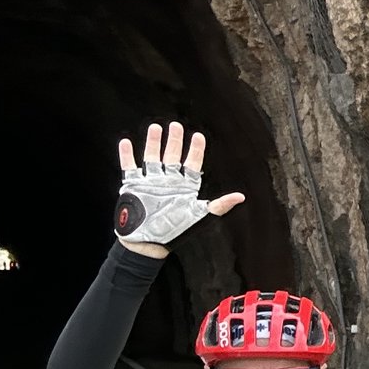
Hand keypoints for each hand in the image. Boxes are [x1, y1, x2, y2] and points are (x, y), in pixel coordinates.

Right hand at [113, 122, 243, 255]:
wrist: (148, 243)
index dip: (195, 150)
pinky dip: (127, 156)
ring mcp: (150, 183)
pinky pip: (130, 168)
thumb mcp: (199, 216)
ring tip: (155, 127)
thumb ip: (220, 205)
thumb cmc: (175, 231)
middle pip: (172, 156)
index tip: (198, 135)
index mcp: (185, 187)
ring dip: (153, 143)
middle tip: (176, 125)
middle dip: (175, 141)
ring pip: (152, 157)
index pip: (192, 164)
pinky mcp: (133, 187)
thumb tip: (241, 197)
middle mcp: (168, 182)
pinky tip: (126, 143)